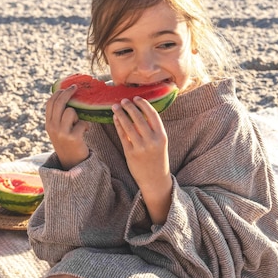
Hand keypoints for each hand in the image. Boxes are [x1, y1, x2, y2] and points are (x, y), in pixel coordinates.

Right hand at [45, 85, 89, 169]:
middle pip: (59, 103)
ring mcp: (62, 132)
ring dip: (79, 115)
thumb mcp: (59, 130)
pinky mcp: (73, 137)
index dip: (58, 92)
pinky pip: (82, 123)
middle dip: (68, 92)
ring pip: (71, 111)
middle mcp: (52, 127)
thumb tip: (66, 96)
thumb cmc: (68, 143)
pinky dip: (86, 126)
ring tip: (80, 123)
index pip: (50, 103)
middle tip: (76, 87)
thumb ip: (59, 117)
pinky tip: (85, 132)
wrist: (72, 163)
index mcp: (48, 123)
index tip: (67, 87)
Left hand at [113, 97, 171, 223]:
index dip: (144, 104)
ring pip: (128, 126)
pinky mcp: (130, 154)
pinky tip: (115, 118)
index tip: (137, 98)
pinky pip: (122, 136)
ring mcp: (140, 148)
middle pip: (139, 118)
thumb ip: (152, 129)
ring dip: (121, 114)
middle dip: (130, 107)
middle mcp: (152, 141)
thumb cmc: (157, 158)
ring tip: (116, 106)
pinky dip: (118, 125)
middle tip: (123, 100)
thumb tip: (138, 111)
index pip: (153, 114)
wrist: (155, 179)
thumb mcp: (160, 143)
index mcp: (162, 136)